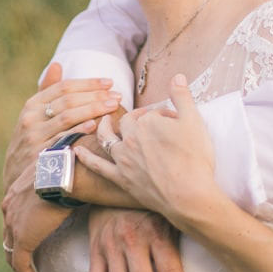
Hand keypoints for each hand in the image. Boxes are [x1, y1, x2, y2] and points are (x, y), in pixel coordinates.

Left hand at [1, 163, 72, 271]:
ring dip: (25, 271)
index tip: (38, 243)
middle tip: (34, 268)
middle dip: (20, 254)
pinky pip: (20, 266)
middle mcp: (9, 208)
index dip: (24, 234)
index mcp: (17, 193)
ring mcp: (13, 224)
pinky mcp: (22, 239)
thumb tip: (80, 182)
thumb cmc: (72, 168)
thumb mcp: (63, 175)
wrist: (68, 170)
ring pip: (13, 254)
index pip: (14, 219)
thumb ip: (63, 184)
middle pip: (9, 237)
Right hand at [3, 62, 121, 191]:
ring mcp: (34, 137)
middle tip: (117, 95)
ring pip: (67, 117)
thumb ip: (47, 92)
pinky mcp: (39, 155)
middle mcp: (30, 119)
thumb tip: (57, 64)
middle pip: (68, 100)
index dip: (88, 83)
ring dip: (93, 109)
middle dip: (95, 96)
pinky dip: (79, 130)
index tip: (109, 82)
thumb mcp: (34, 117)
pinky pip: (62, 139)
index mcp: (31, 105)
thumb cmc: (31, 143)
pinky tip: (95, 124)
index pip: (63, 87)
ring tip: (113, 106)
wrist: (16, 180)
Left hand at [77, 74, 222, 226]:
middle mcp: (131, 138)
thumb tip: (176, 76)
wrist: (188, 196)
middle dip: (135, 118)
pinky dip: (87, 158)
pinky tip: (77, 151)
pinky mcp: (121, 179)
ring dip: (102, 128)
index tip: (173, 121)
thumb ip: (182, 96)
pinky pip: (98, 166)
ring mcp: (124, 159)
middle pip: (128, 123)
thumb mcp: (194, 121)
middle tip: (145, 121)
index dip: (163, 116)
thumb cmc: (194, 159)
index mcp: (147, 122)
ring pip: (108, 139)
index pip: (151, 113)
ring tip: (102, 121)